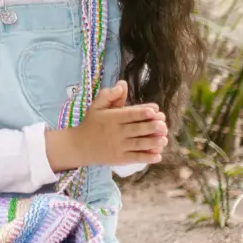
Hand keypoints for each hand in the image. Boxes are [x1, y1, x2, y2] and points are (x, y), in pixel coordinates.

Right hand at [47, 81, 167, 170]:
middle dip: (151, 127)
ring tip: (164, 140)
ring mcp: (118, 146)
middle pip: (136, 129)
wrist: (79, 146)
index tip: (154, 110)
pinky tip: (158, 155)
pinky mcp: (119, 159)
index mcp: (112, 118)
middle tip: (163, 125)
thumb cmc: (91, 123)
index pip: (129, 114)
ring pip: (138, 144)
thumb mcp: (96, 106)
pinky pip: (135, 158)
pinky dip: (147, 157)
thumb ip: (109, 94)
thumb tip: (123, 84)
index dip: (142, 112)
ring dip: (152, 142)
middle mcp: (116, 132)